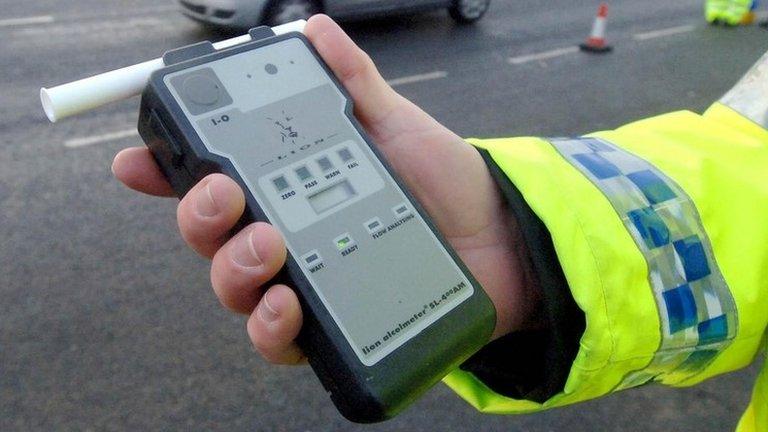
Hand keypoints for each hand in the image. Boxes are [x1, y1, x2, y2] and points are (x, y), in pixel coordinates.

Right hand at [112, 15, 538, 364]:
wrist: (499, 238)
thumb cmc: (444, 183)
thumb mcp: (395, 123)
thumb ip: (352, 83)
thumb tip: (317, 33)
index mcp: (290, 187)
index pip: (213, 182)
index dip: (168, 173)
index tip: (140, 162)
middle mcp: (286, 236)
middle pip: (210, 237)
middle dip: (202, 217)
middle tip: (229, 196)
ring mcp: (303, 283)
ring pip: (233, 288)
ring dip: (233, 267)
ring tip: (270, 244)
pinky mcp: (329, 327)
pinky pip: (279, 340)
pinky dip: (271, 326)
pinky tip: (286, 304)